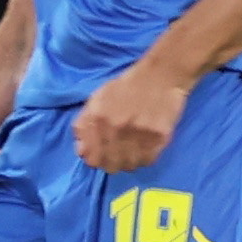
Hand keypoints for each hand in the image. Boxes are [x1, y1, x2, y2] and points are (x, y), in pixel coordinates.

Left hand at [74, 62, 188, 172]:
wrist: (160, 75)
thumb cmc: (126, 87)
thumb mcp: (97, 99)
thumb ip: (84, 124)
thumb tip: (81, 150)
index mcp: (98, 118)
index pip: (91, 158)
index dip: (96, 159)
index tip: (101, 155)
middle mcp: (116, 128)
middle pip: (110, 165)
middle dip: (111, 162)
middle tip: (118, 154)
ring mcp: (138, 134)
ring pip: (129, 166)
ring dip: (129, 161)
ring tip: (133, 149)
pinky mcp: (159, 137)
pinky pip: (148, 161)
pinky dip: (145, 158)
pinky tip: (145, 147)